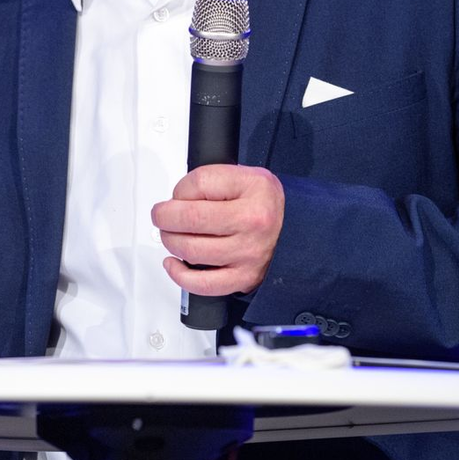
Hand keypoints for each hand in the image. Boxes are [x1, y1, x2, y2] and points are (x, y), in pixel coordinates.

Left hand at [152, 164, 283, 296]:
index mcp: (254, 189)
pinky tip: (174, 262)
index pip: (198, 184)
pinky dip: (179, 275)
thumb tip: (175, 201)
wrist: (296, 230)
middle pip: (189, 219)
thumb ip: (206, 181)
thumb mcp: (242, 175)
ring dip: (170, 241)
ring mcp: (248, 253)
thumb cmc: (263, 203)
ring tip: (172, 234)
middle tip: (162, 215)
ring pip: (191, 250)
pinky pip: (203, 284)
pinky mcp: (243, 278)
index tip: (179, 196)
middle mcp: (253, 222)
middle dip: (165, 216)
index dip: (179, 190)